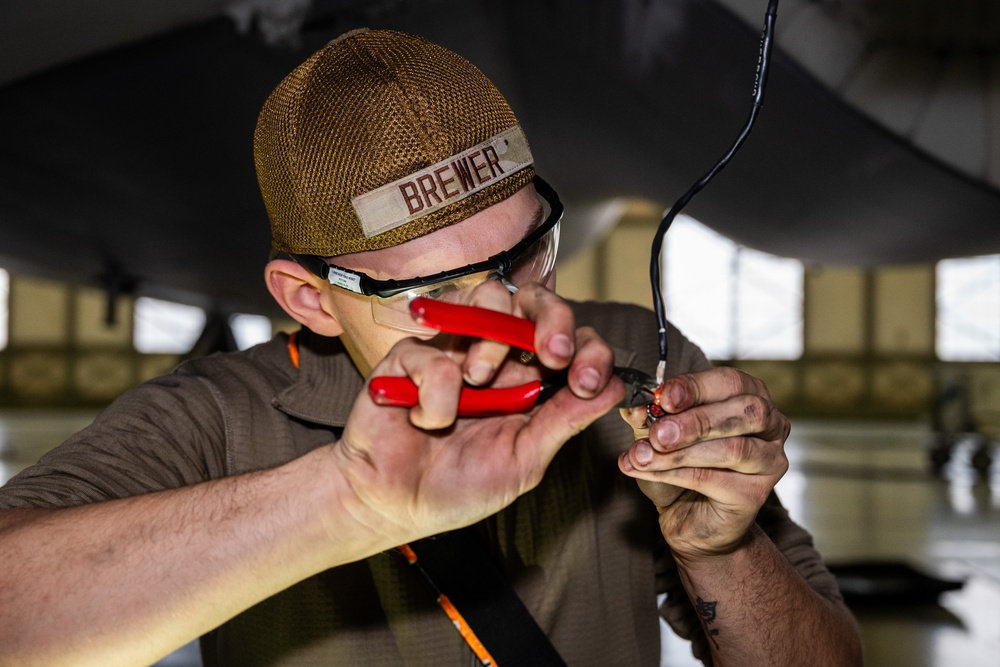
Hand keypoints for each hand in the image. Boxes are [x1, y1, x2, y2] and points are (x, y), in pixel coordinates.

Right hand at [333, 282, 624, 546]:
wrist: (393, 504)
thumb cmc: (458, 488)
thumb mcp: (523, 461)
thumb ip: (563, 422)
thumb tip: (613, 389)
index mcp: (529, 381)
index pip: (571, 341)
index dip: (588, 350)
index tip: (587, 379)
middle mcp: (497, 356)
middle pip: (534, 301)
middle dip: (552, 318)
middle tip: (553, 354)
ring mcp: (453, 349)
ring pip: (488, 297)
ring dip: (493, 341)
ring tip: (478, 381)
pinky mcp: (410, 355)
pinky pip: (434, 352)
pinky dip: (435, 395)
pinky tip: (425, 420)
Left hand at [618, 367, 789, 560]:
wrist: (689, 518)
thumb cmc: (680, 466)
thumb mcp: (659, 434)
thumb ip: (649, 417)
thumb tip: (635, 410)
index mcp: (750, 396)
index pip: (730, 382)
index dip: (696, 387)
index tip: (663, 398)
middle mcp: (771, 426)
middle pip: (746, 412)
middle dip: (698, 420)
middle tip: (658, 432)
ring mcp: (769, 461)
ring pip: (733, 449)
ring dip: (681, 452)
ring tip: (642, 456)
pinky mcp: (755, 495)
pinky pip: (713, 479)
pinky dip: (673, 473)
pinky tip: (644, 471)